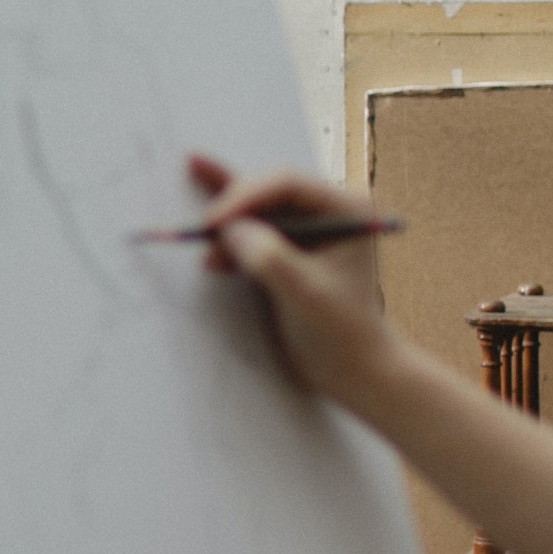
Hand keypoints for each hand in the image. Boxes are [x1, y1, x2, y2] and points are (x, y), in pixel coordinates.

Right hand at [183, 155, 414, 414]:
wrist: (353, 368)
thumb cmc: (341, 332)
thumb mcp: (304, 294)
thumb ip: (269, 258)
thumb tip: (227, 229)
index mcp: (348, 209)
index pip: (288, 185)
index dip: (245, 197)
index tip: (212, 222)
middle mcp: (329, 210)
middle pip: (268, 192)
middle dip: (233, 210)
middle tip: (200, 230)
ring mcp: (309, 228)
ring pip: (257, 209)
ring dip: (227, 224)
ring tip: (200, 241)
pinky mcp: (290, 248)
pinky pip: (255, 228)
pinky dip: (229, 233)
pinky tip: (206, 228)